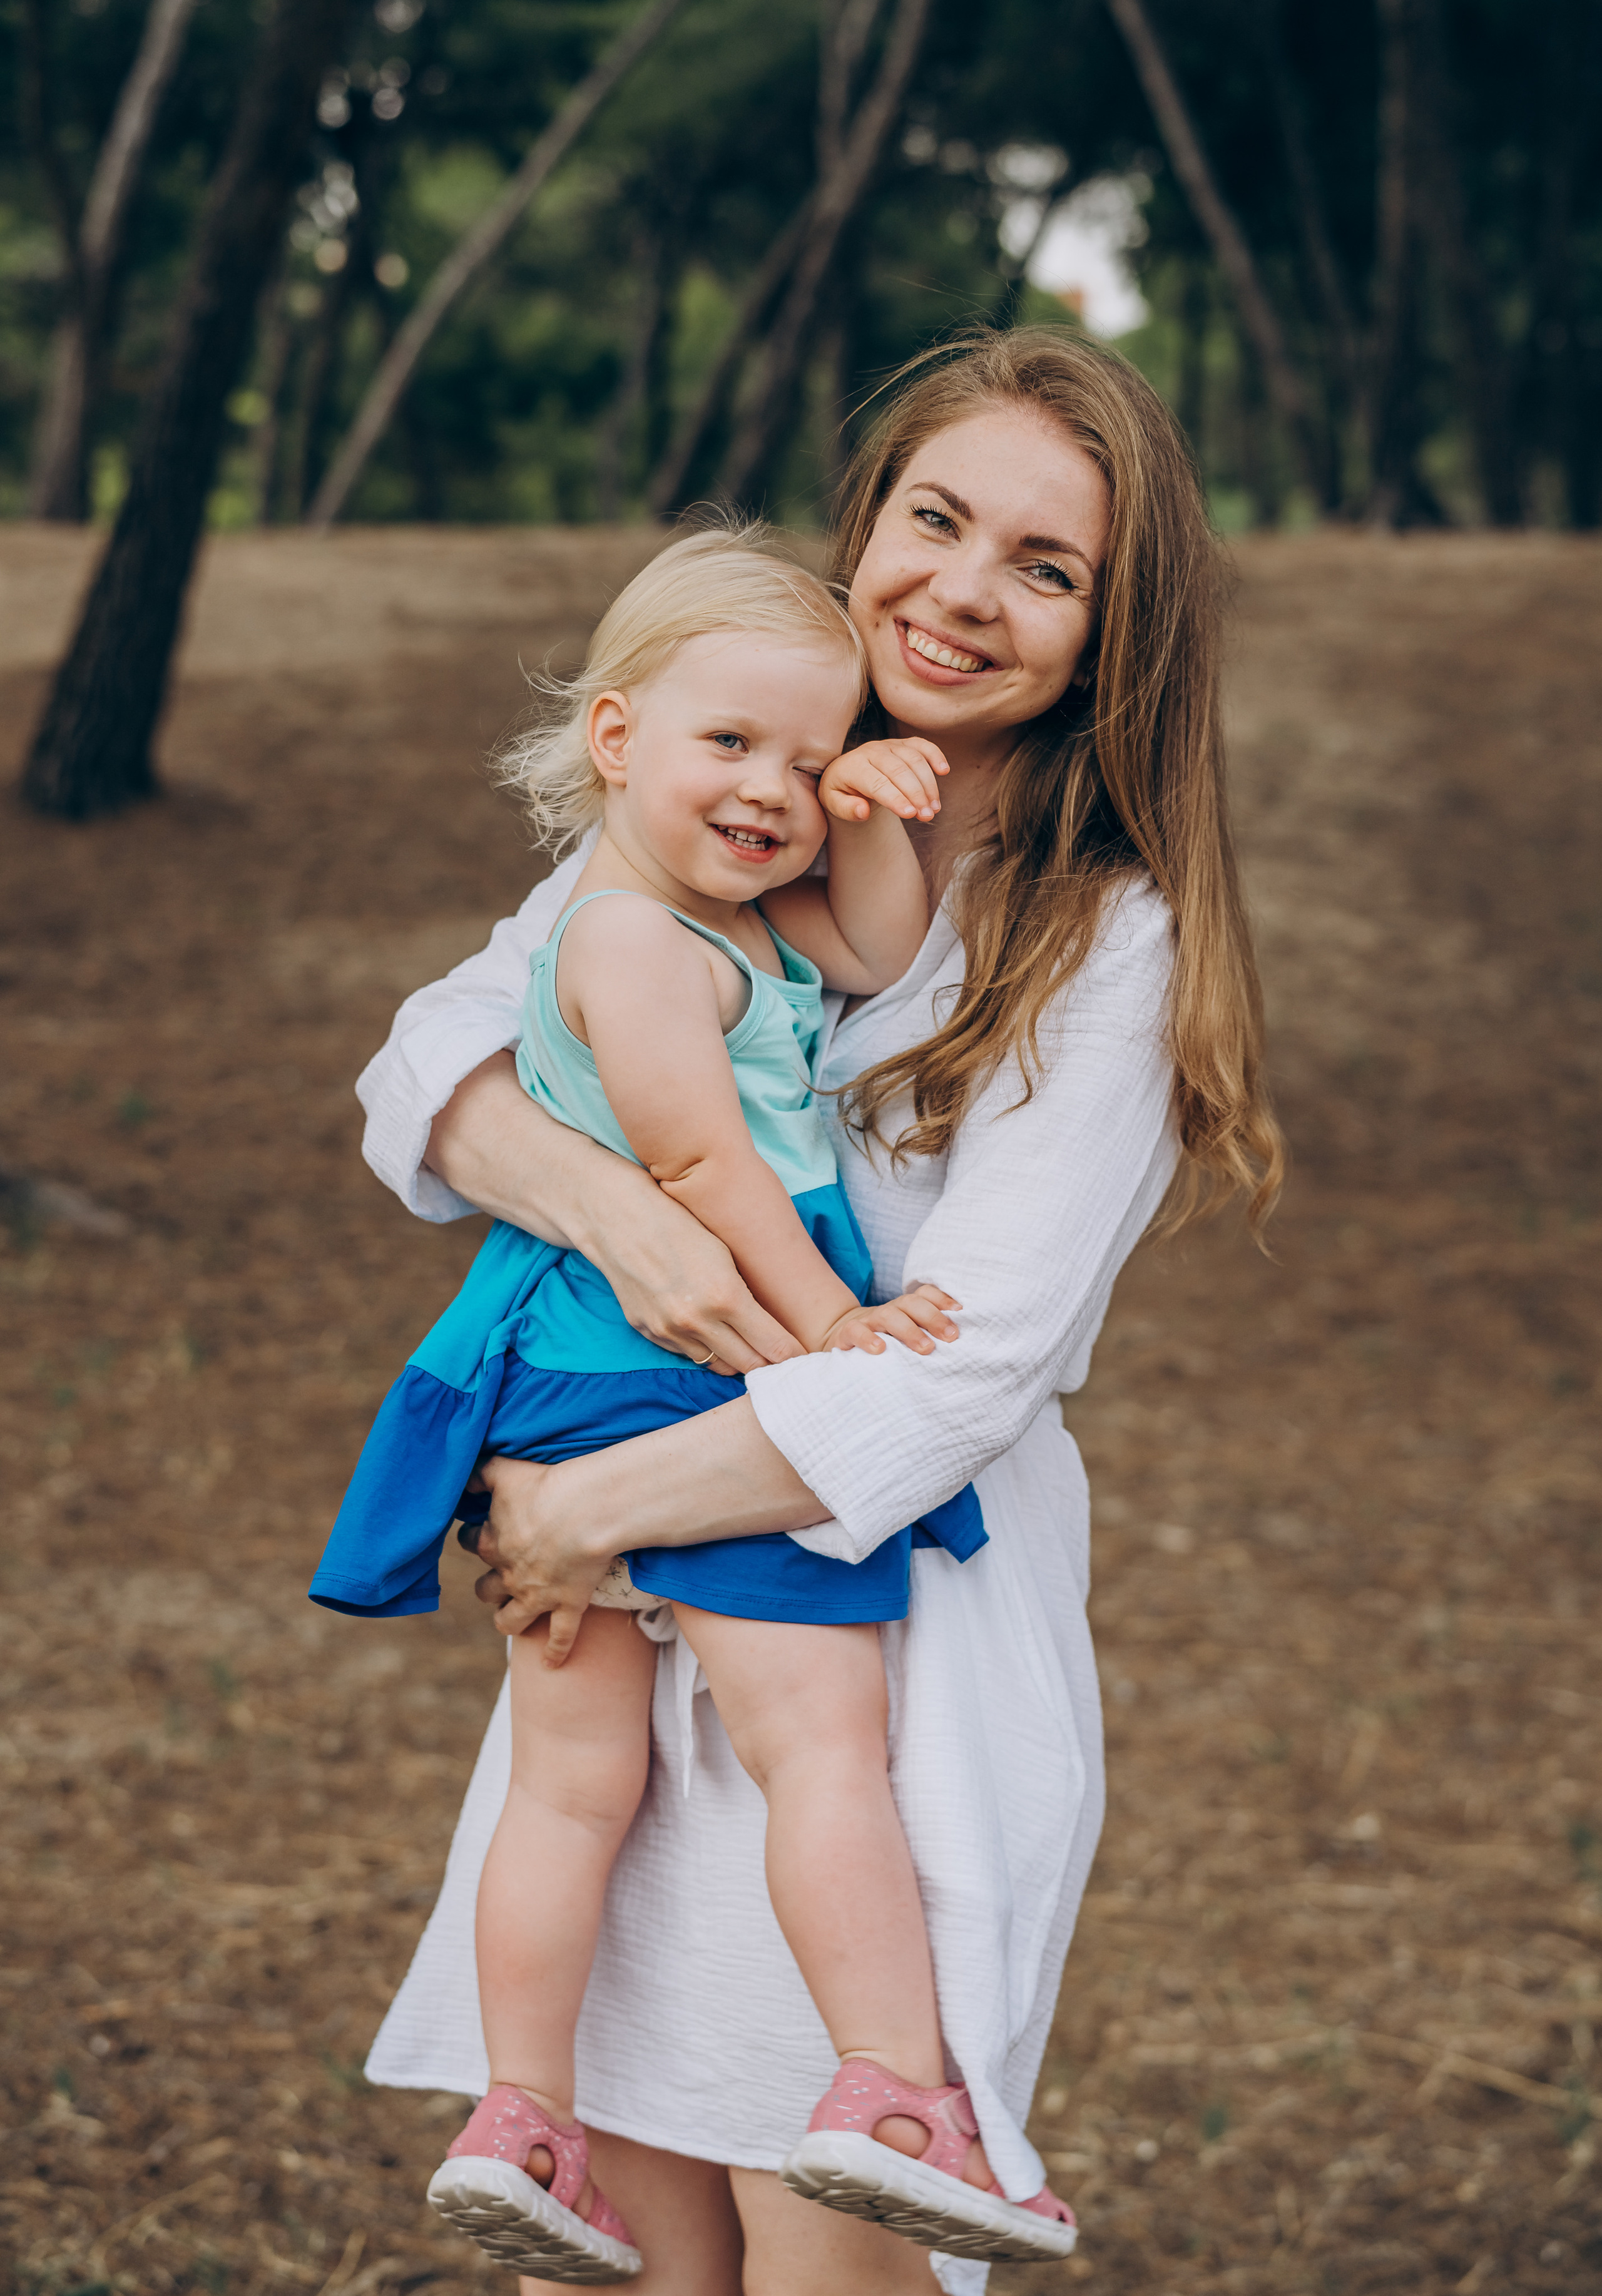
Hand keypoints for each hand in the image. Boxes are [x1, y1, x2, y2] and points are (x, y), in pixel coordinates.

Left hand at [460, 1455, 613, 1662]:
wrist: (587, 1511)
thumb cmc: (547, 1485)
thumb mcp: (506, 1469)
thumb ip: (481, 1472)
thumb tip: (464, 1475)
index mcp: (491, 1541)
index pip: (470, 1542)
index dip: (474, 1537)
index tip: (482, 1532)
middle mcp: (508, 1574)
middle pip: (485, 1589)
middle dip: (488, 1585)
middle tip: (501, 1574)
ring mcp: (536, 1595)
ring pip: (510, 1620)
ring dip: (507, 1620)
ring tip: (510, 1618)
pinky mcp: (566, 1606)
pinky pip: (559, 1637)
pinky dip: (555, 1653)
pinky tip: (551, 1666)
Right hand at [580, 1181, 804, 1377]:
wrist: (618, 1219)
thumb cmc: (680, 1225)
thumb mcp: (726, 1254)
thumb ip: (747, 1297)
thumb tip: (771, 1329)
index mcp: (725, 1296)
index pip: (773, 1346)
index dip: (793, 1356)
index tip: (805, 1358)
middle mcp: (697, 1321)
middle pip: (749, 1365)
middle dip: (769, 1363)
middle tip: (782, 1359)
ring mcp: (670, 1331)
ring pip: (717, 1365)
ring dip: (735, 1358)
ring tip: (746, 1345)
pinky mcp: (649, 1332)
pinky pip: (688, 1354)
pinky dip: (703, 1348)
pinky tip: (709, 1330)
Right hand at [816, 1282, 961, 1356]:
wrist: (841, 1337)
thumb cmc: (885, 1341)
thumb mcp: (907, 1335)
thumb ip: (928, 1334)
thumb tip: (959, 1342)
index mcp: (905, 1308)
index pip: (924, 1294)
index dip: (942, 1299)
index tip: (960, 1312)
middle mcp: (889, 1310)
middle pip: (911, 1303)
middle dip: (933, 1318)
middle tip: (951, 1337)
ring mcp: (868, 1321)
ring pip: (889, 1316)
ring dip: (909, 1330)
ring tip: (926, 1348)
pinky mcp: (847, 1334)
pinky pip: (856, 1332)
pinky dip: (868, 1339)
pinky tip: (880, 1350)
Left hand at [819, 738, 947, 825]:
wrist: (845, 773)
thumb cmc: (841, 791)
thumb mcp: (833, 803)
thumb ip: (845, 809)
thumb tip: (862, 811)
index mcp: (853, 766)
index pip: (877, 782)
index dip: (895, 798)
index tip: (910, 814)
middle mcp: (872, 750)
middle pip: (899, 770)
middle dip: (916, 794)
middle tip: (927, 816)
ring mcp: (889, 744)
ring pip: (914, 759)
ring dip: (928, 784)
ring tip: (934, 808)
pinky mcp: (903, 744)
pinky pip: (922, 745)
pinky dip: (935, 755)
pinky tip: (944, 771)